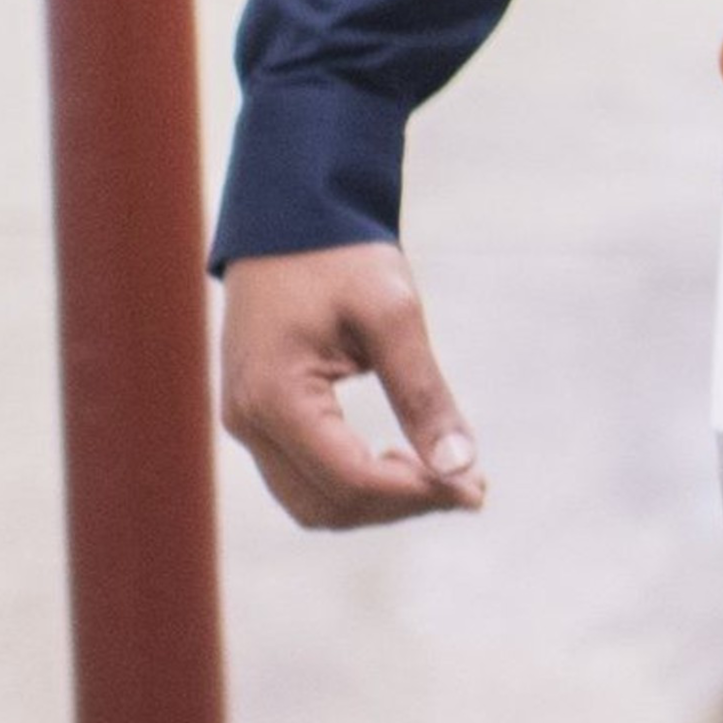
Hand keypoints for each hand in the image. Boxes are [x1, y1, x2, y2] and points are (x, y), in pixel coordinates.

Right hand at [220, 243, 487, 528]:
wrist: (290, 217)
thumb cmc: (340, 256)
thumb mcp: (393, 315)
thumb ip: (424, 393)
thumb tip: (461, 465)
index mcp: (274, 397)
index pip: (350, 480)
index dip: (418, 494)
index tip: (476, 487)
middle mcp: (247, 421)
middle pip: (328, 505)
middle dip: (402, 505)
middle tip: (470, 483)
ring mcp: (245, 422)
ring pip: (311, 502)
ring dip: (379, 502)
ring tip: (443, 474)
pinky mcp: (257, 416)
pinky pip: (302, 477)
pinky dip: (354, 483)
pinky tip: (403, 459)